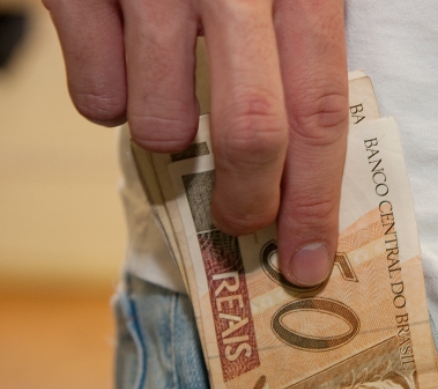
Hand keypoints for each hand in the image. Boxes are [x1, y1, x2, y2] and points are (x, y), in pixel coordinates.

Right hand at [43, 0, 347, 286]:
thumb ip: (295, 56)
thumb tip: (303, 166)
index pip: (321, 112)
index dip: (317, 201)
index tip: (309, 262)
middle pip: (252, 135)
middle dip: (246, 200)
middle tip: (238, 221)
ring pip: (160, 125)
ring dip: (166, 132)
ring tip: (166, 91)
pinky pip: (95, 99)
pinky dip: (110, 100)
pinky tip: (120, 59)